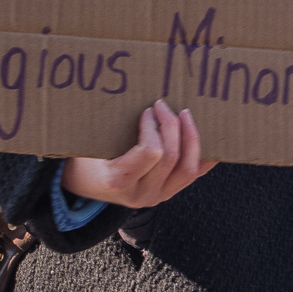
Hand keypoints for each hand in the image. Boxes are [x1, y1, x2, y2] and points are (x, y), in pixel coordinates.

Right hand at [59, 101, 206, 208]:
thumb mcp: (87, 144)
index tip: (148, 110)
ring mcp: (156, 197)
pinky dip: (204, 157)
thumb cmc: (83, 157)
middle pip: (171, 158)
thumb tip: (134, 95)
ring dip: (191, 139)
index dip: (153, 127)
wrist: (81, 185)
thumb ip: (107, 126)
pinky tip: (211, 140)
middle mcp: (140, 194)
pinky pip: (193, 176)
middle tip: (164, 105)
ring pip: (187, 170)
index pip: (150, 153)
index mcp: (118, 180)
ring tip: (185, 116)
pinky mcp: (167, 193)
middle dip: (172, 126)